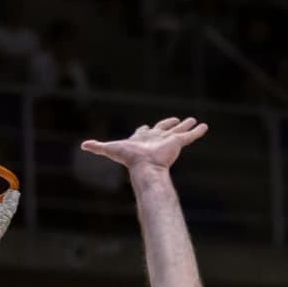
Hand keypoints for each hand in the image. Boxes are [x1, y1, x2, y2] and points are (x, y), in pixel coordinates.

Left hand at [80, 116, 207, 172]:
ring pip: (179, 131)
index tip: (147, 126)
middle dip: (171, 123)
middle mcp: (157, 138)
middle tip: (178, 119)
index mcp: (144, 139)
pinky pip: (190, 136)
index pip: (146, 131)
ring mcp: (168, 141)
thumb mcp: (110, 148)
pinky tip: (205, 126)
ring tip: (194, 120)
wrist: (144, 166)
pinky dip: (197, 131)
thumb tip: (82, 146)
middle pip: (165, 128)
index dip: (146, 129)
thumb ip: (98, 146)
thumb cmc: (128, 159)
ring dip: (186, 125)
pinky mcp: (177, 143)